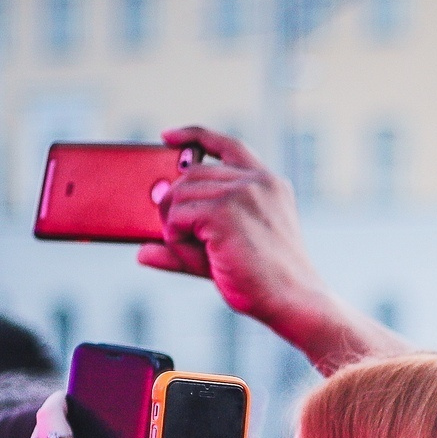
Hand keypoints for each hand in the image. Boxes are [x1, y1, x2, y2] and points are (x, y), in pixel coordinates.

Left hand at [142, 128, 325, 322]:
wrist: (294, 301)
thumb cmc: (264, 281)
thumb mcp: (224, 254)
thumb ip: (186, 246)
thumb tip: (142, 250)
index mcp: (268, 183)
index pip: (227, 145)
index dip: (194, 136)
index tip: (167, 137)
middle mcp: (257, 181)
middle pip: (191, 174)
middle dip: (175, 204)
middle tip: (180, 235)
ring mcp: (241, 192)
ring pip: (179, 195)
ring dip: (176, 226)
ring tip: (198, 252)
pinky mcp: (225, 210)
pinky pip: (177, 217)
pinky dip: (176, 239)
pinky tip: (199, 255)